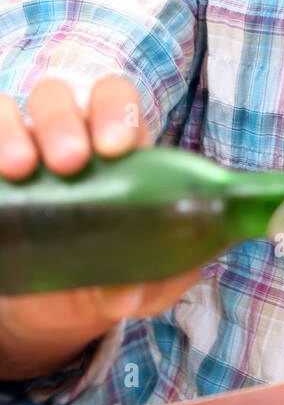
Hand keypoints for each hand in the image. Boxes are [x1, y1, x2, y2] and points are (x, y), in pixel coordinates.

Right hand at [0, 75, 200, 378]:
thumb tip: (128, 293)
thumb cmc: (109, 274)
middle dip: (62, 122)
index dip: (116, 111)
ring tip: (20, 169)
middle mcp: (66, 134)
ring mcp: (23, 147)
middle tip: (68, 163)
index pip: (116, 100)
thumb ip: (149, 282)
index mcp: (115, 145)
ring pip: (12, 109)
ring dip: (12, 131)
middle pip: (60, 99)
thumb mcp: (139, 281)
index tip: (115, 148)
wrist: (55, 305)